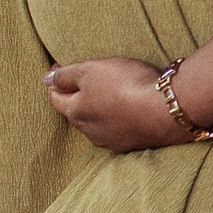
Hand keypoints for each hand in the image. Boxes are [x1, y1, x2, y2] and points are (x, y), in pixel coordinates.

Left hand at [42, 58, 194, 152]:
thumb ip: (65, 75)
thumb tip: (46, 79)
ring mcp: (112, 140)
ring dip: (102, 111)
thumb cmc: (126, 86)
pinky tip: (132, 110)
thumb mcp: (90, 70)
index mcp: (75, 112)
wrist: (166, 110)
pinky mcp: (134, 144)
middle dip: (79, 98)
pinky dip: (121, 120)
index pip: (55, 98)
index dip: (56, 82)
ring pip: (99, 124)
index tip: (61, 68)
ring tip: (114, 95)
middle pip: (77, 112)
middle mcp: (89, 131)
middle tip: (89, 81)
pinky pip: (121, 130)